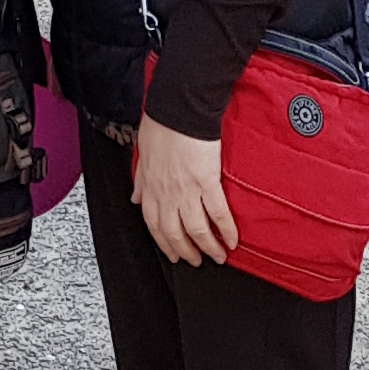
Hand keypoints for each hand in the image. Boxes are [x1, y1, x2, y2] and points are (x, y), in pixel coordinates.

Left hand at [133, 114, 238, 267]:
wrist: (179, 108)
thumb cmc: (161, 124)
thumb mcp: (142, 152)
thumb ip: (140, 180)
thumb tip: (135, 197)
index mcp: (149, 185)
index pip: (153, 224)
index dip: (163, 243)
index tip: (173, 254)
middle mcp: (166, 192)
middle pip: (174, 233)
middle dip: (186, 252)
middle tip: (197, 261)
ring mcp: (186, 189)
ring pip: (196, 230)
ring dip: (209, 248)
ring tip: (219, 256)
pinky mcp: (207, 182)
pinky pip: (217, 213)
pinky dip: (226, 230)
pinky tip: (233, 240)